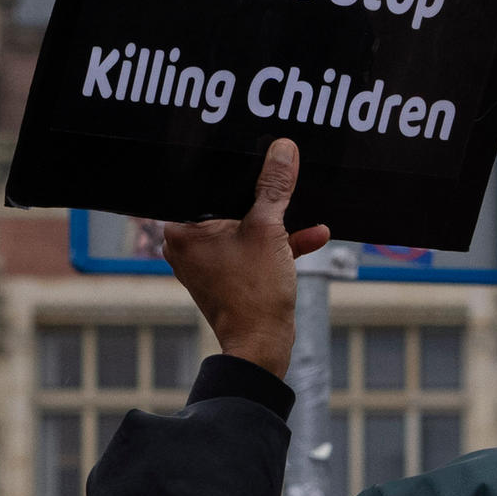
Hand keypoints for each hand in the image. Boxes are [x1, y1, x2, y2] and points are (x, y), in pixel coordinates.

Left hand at [147, 135, 331, 378]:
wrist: (262, 346)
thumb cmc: (254, 293)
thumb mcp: (269, 229)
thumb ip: (275, 186)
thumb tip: (283, 149)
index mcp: (182, 229)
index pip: (206, 183)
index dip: (235, 169)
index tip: (258, 155)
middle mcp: (188, 244)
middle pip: (229, 203)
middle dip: (263, 196)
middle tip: (284, 175)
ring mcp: (208, 261)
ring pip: (246, 226)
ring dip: (278, 222)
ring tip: (306, 211)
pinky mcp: (230, 274)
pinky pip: (254, 248)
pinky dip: (279, 243)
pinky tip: (314, 235)